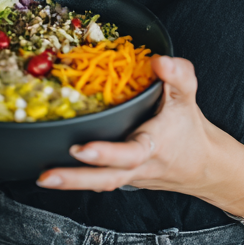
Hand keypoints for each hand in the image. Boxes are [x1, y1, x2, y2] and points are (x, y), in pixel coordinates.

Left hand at [35, 56, 243, 212]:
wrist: (201, 164)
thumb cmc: (189, 127)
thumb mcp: (188, 96)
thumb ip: (177, 74)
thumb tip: (158, 60)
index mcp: (154, 145)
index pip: (130, 152)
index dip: (106, 153)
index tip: (82, 149)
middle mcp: (139, 166)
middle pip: (106, 178)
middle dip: (76, 178)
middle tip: (47, 175)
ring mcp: (129, 177)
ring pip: (99, 184)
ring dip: (70, 183)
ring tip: (42, 178)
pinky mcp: (121, 178)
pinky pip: (99, 181)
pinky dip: (76, 180)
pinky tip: (52, 173)